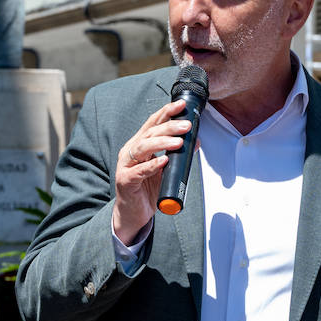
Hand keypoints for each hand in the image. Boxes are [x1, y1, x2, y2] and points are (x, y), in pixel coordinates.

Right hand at [111, 99, 191, 244]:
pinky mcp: (125, 181)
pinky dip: (151, 165)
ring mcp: (126, 165)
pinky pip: (139, 171)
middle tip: (187, 126)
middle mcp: (130, 152)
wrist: (132, 214)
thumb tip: (195, 142)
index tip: (181, 105)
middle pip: (149, 133)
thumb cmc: (146, 190)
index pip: (152, 123)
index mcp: (138, 145)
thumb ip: (176, 156)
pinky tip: (163, 161)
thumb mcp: (165, 170)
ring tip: (179, 142)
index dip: (166, 112)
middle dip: (169, 127)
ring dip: (162, 142)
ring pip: (142, 147)